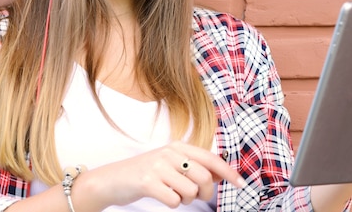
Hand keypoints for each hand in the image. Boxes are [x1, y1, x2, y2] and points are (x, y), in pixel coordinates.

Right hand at [77, 141, 244, 208]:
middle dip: (205, 194)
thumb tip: (221, 175)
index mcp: (178, 147)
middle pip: (204, 178)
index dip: (228, 172)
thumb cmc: (145, 174)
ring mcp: (158, 166)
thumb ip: (194, 166)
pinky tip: (161, 196)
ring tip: (172, 193)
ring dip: (185, 199)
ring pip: (191, 191)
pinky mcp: (148, 182)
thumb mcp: (170, 163)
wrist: (111, 180)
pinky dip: (172, 204)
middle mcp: (170, 153)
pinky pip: (174, 201)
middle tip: (194, 197)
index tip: (240, 183)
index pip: (210, 158)